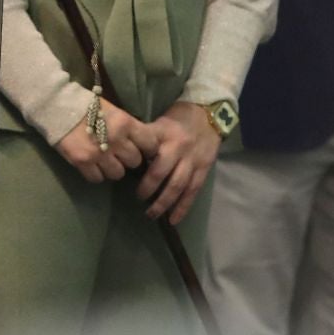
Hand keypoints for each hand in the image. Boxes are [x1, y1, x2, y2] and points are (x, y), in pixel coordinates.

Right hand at [54, 100, 159, 182]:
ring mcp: (99, 153)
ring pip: (118, 174)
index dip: (147, 148)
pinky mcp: (82, 162)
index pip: (150, 143)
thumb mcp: (113, 110)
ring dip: (112, 168)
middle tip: (118, 153)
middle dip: (127, 158)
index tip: (142, 149)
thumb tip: (140, 143)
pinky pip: (97, 179)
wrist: (56, 105)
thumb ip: (127, 127)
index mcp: (125, 123)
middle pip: (134, 161)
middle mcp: (116, 140)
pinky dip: (95, 174)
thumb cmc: (86, 104)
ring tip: (104, 160)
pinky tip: (91, 164)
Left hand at [138, 102, 221, 223]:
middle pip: (162, 173)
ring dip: (165, 203)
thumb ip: (146, 138)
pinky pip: (193, 192)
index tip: (124, 175)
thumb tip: (126, 152)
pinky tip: (174, 220)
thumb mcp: (160, 121)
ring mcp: (193, 161)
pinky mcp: (204, 170)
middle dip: (149, 189)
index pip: (148, 152)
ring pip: (178, 186)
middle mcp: (179, 149)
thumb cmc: (178, 117)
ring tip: (152, 214)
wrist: (209, 114)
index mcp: (165, 135)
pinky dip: (183, 207)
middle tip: (138, 200)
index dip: (136, 164)